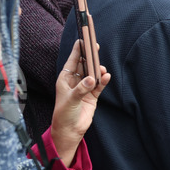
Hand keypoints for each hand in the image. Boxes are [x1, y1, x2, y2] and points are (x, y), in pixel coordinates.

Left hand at [50, 40, 109, 166]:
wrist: (70, 131)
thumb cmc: (63, 114)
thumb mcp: (70, 100)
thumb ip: (81, 89)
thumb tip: (91, 79)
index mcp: (65, 79)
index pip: (72, 61)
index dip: (77, 50)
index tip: (82, 39)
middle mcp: (75, 81)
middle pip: (84, 65)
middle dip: (90, 57)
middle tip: (95, 47)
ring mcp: (85, 88)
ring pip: (93, 74)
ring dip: (98, 70)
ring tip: (101, 69)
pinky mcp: (93, 96)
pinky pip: (99, 85)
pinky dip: (103, 80)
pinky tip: (106, 77)